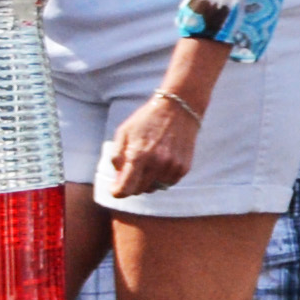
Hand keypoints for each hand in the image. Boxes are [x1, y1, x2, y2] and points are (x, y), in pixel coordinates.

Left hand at [105, 68, 209, 198]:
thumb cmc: (147, 119)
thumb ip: (116, 157)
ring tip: (149, 163)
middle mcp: (157, 164)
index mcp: (138, 156)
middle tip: (133, 168)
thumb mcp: (123, 132)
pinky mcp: (184, 167)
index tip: (115, 188)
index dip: (117, 191)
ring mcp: (172, 167)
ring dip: (147, 180)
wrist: (179, 107)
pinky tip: (161, 162)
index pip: (124, 189)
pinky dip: (162, 177)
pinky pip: (168, 183)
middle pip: (138, 190)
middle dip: (132, 183)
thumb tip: (117, 178)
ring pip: (153, 188)